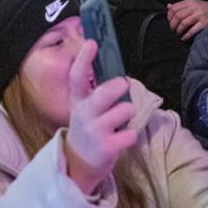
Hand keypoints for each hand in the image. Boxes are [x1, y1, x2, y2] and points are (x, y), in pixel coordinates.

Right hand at [62, 40, 136, 195]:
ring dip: (128, 111)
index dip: (84, 59)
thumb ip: (95, 92)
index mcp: (78, 102)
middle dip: (118, 86)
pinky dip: (130, 133)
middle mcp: (84, 114)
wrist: (79, 164)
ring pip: (124, 110)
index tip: (92, 43)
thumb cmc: (88, 128)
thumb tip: (118, 73)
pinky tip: (122, 137)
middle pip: (104, 93)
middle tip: (124, 84)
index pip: (77, 77)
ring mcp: (95, 131)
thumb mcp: (84, 109)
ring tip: (122, 117)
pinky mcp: (107, 148)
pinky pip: (130, 133)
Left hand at [167, 0, 207, 39]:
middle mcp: (194, 8)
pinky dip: (186, 35)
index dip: (169, 16)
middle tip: (172, 29)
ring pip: (183, 23)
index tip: (169, 22)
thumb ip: (180, 5)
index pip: (174, 8)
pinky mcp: (204, 23)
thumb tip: (168, 6)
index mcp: (189, 2)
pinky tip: (184, 38)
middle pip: (178, 16)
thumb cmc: (201, 8)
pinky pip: (192, 30)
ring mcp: (199, 15)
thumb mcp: (191, 4)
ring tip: (178, 33)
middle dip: (173, 25)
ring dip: (178, 30)